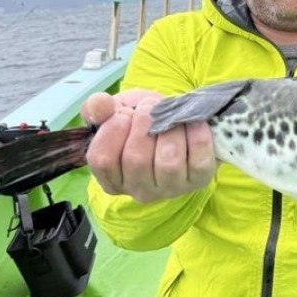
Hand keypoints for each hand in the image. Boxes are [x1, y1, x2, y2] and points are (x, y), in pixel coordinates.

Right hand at [80, 89, 215, 203]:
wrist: (176, 123)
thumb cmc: (140, 121)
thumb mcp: (115, 111)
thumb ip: (98, 108)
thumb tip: (99, 105)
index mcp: (112, 179)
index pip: (102, 161)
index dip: (112, 130)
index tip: (123, 113)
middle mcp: (139, 191)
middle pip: (136, 160)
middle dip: (143, 123)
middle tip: (148, 107)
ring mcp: (170, 188)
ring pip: (168, 163)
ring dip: (169, 130)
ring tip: (169, 115)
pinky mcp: (198, 180)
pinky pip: (198, 160)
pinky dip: (197, 136)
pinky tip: (192, 122)